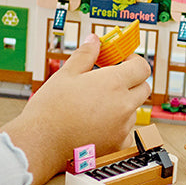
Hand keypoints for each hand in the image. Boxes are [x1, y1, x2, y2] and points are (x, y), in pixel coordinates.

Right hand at [2, 35, 152, 184]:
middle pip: (143, 88)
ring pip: (134, 110)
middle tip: (112, 81)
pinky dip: (118, 127)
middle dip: (132, 82)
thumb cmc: (51, 108)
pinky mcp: (118, 144)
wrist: (42, 142)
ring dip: (123, 105)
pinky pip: (127, 132)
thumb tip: (95, 40)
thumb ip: (86, 54)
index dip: (134, 61)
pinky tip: (99, 124)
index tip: (123, 62)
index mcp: (114, 83)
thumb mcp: (67, 74)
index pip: (142, 67)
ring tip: (97, 105)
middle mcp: (124, 105)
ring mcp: (123, 126)